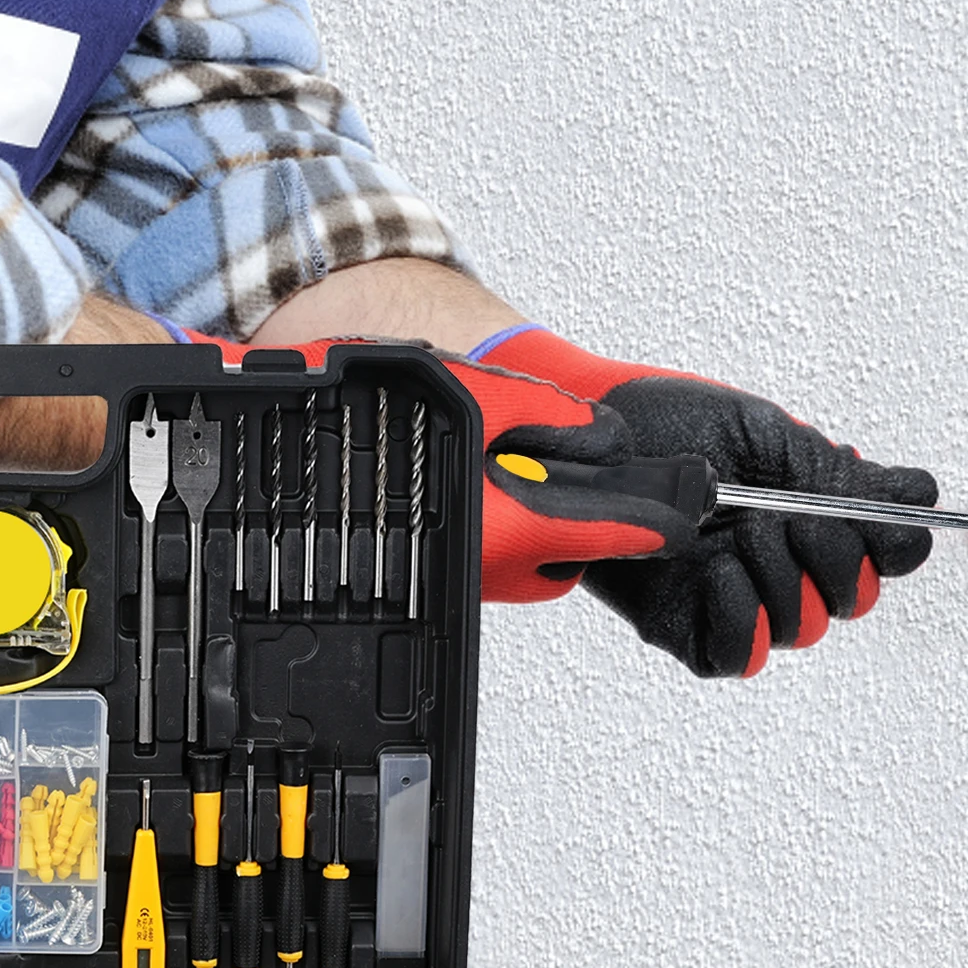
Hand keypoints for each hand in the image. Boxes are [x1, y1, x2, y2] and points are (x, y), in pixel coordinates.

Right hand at [174, 325, 698, 600]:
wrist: (275, 442)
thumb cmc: (359, 416)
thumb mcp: (472, 393)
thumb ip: (546, 415)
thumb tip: (600, 436)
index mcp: (504, 524)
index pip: (612, 530)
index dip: (659, 516)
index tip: (693, 507)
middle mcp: (485, 566)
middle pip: (572, 552)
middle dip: (584, 512)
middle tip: (565, 456)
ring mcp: (458, 575)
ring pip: (532, 558)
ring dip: (539, 515)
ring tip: (503, 456)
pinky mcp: (433, 572)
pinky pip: (493, 557)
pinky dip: (501, 523)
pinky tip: (472, 480)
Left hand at [474, 326, 937, 676]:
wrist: (590, 442)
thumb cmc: (662, 424)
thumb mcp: (765, 434)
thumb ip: (840, 474)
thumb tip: (917, 496)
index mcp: (806, 513)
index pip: (886, 555)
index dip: (889, 544)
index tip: (871, 518)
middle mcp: (777, 560)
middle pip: (853, 599)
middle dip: (831, 556)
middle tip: (784, 517)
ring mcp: (732, 596)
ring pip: (802, 627)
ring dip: (782, 579)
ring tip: (738, 533)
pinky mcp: (685, 627)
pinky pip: (737, 654)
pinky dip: (740, 617)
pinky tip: (717, 570)